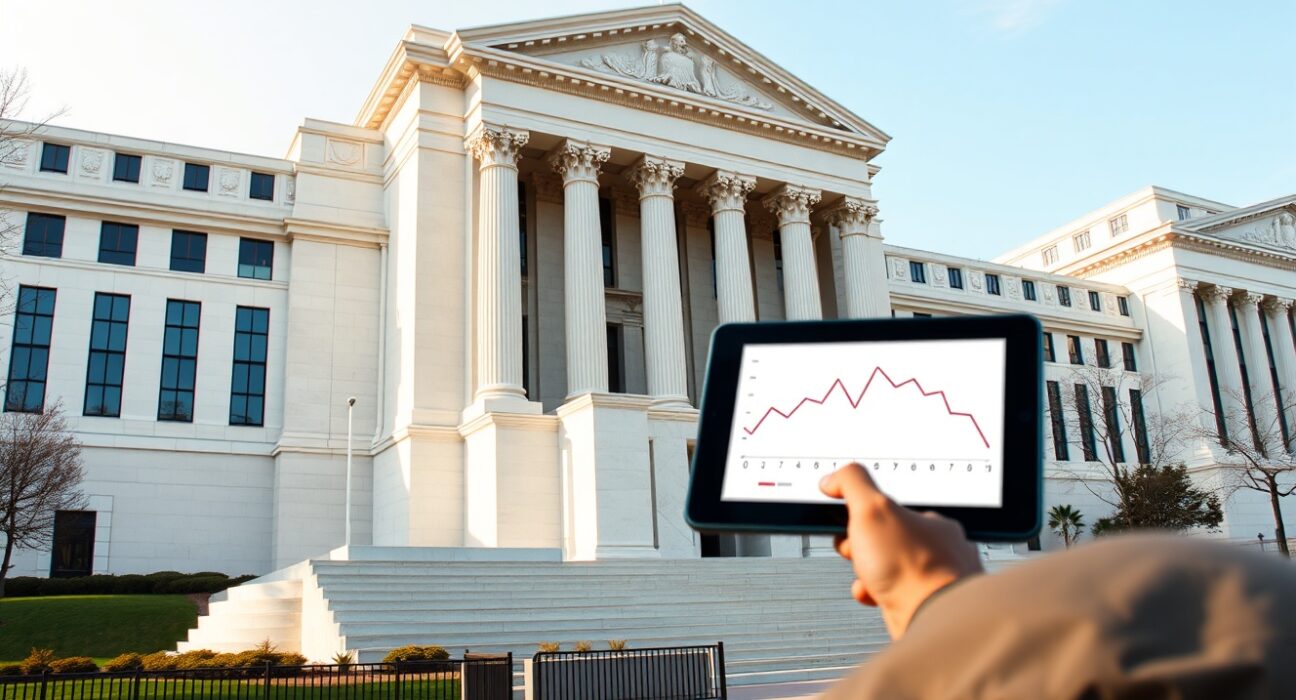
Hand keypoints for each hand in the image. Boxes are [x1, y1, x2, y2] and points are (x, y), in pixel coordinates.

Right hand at [819, 463, 982, 638]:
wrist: (931, 620)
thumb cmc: (911, 568)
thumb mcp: (872, 509)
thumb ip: (852, 484)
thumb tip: (835, 478)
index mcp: (933, 523)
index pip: (892, 509)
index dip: (862, 513)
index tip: (847, 519)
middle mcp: (940, 551)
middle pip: (888, 540)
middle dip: (861, 546)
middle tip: (854, 549)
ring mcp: (935, 580)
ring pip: (889, 569)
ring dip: (866, 572)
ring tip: (865, 575)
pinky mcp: (926, 606)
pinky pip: (892, 595)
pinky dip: (875, 594)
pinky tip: (872, 595)